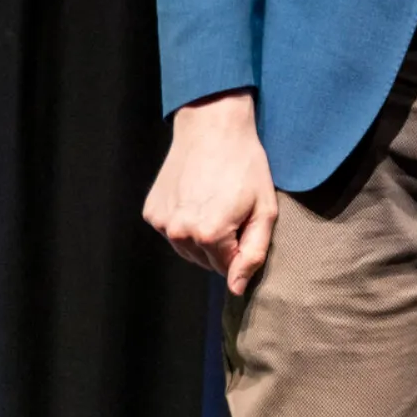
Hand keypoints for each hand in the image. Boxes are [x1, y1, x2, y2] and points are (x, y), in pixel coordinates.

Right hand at [143, 90, 278, 294]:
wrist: (213, 127)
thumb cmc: (245, 165)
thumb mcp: (264, 209)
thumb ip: (253, 253)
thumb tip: (236, 289)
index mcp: (209, 235)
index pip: (227, 269)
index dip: (242, 248)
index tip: (247, 223)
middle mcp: (179, 233)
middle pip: (205, 261)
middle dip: (223, 245)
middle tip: (233, 211)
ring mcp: (162, 223)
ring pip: (187, 249)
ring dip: (202, 237)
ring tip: (215, 204)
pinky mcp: (151, 212)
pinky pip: (172, 231)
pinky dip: (185, 223)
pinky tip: (197, 198)